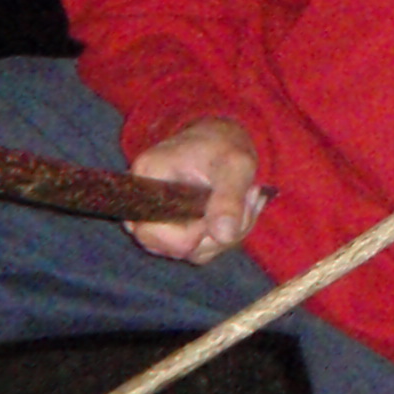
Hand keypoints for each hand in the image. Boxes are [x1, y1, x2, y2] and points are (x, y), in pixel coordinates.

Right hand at [126, 117, 263, 264]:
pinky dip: (231, 232)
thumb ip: (229, 197)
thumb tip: (223, 235)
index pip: (152, 233)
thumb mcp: (234, 163)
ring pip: (197, 252)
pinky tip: (244, 206)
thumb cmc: (223, 146)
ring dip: (232, 230)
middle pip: (177, 248)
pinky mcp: (179, 234)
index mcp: (144, 183)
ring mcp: (160, 226)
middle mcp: (144, 212)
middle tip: (249, 195)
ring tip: (248, 195)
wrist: (222, 142)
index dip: (192, 230)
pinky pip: (205, 249)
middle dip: (221, 229)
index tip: (227, 201)